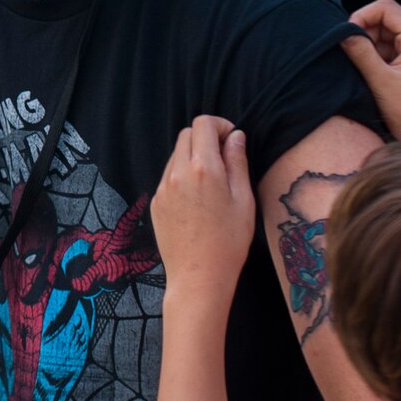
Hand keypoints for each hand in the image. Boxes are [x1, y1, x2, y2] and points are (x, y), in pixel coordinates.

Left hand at [152, 116, 254, 288]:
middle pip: (186, 135)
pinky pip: (168, 177)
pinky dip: (183, 176)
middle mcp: (177, 173)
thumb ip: (238, 162)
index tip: (231, 140)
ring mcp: (162, 188)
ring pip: (175, 155)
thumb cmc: (229, 242)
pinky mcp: (155, 202)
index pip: (203, 124)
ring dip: (193, 157)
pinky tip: (197, 200)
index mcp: (203, 168)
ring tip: (212, 183)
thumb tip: (235, 136)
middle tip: (224, 159)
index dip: (220, 125)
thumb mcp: (244, 200)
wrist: (198, 277)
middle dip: (206, 138)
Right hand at [340, 0, 400, 142]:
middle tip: (353, 54)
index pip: (385, 7)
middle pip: (387, 18)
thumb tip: (343, 34)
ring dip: (371, 45)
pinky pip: (395, 48)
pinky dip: (380, 56)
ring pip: (389, 33)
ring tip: (364, 68)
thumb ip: (361, 53)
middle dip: (366, 31)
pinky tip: (374, 74)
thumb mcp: (381, 82)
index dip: (362, 16)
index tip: (347, 36)